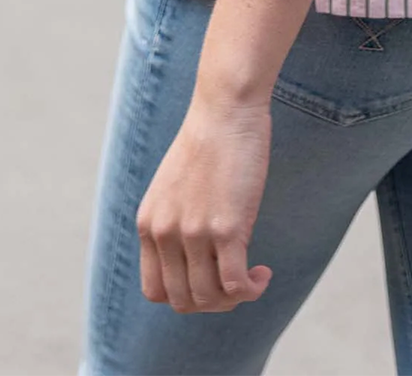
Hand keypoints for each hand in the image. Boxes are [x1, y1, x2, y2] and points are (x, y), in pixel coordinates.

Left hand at [136, 93, 273, 313]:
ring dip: (234, 299)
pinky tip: (262, 273)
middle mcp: (165, 233)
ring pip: (210, 298)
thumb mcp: (174, 187)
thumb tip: (194, 260)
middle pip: (183, 301)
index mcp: (148, 224)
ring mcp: (194, 232)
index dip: (184, 296)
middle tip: (236, 282)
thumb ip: (174, 221)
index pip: (155, 292)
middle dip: (213, 302)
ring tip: (252, 278)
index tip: (209, 280)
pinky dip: (251, 290)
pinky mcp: (226, 227)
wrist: (226, 109)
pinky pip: (236, 284)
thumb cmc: (208, 142)